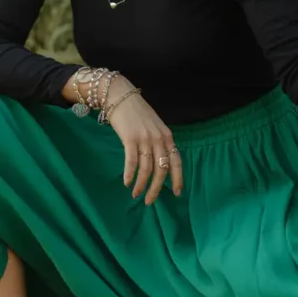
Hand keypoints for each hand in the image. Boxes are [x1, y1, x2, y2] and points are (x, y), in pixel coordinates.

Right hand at [105, 77, 182, 204]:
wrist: (120, 95)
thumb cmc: (136, 112)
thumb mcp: (154, 126)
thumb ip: (158, 142)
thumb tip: (159, 162)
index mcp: (167, 136)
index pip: (176, 161)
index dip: (177, 179)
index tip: (176, 193)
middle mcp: (159, 139)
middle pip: (161, 170)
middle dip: (156, 188)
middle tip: (149, 201)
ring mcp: (145, 139)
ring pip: (147, 169)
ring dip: (141, 185)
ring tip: (136, 194)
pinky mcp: (130, 139)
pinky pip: (132, 162)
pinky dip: (130, 175)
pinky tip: (126, 182)